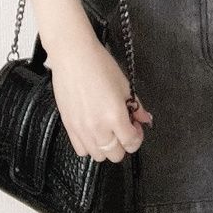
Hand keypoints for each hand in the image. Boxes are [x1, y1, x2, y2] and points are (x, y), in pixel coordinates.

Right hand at [49, 29, 153, 162]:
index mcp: (115, 116)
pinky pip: (80, 149)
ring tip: (108, 129)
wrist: (73, 57)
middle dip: (123, 143)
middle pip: (115, 154)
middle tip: (123, 127)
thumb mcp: (125, 84)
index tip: (136, 126)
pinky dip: (90, 145)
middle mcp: (97, 127)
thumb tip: (144, 119)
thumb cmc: (99, 65)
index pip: (131, 143)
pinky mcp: (68, 126)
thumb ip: (136, 106)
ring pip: (98, 155)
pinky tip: (93, 130)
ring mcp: (81, 129)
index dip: (137, 136)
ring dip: (106, 146)